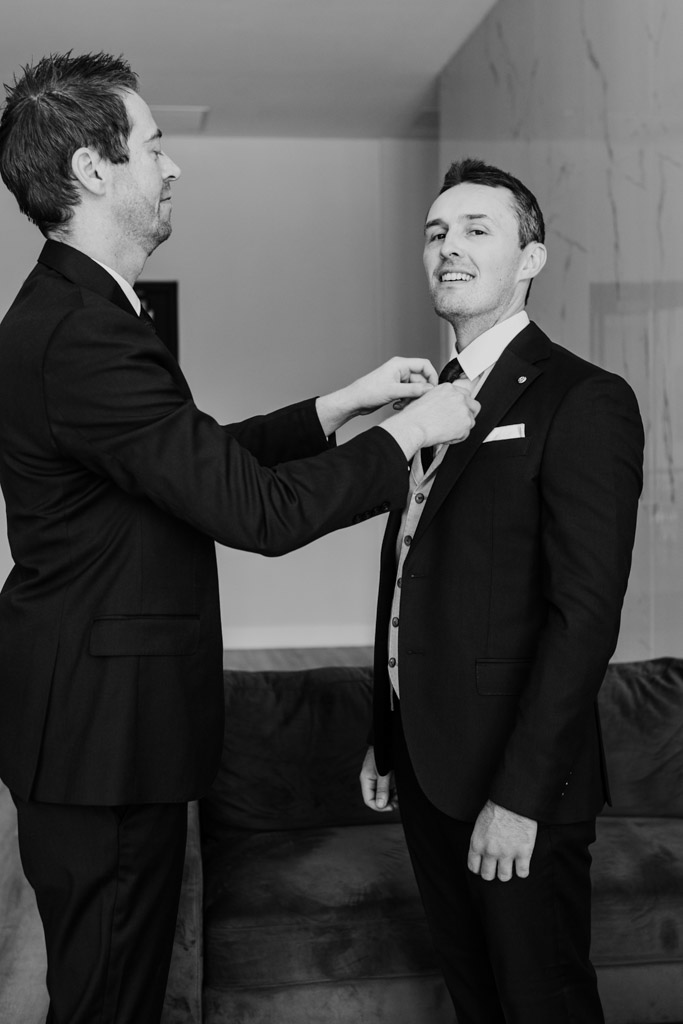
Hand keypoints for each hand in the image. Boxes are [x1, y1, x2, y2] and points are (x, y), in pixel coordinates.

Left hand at [316, 357, 437, 434]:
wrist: (355, 401)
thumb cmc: (367, 392)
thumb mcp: (393, 391)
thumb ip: (413, 390)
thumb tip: (429, 389)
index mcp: (400, 364)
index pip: (424, 365)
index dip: (431, 376)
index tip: (433, 389)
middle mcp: (400, 370)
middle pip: (421, 379)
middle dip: (419, 391)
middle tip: (416, 401)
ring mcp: (397, 380)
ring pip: (415, 388)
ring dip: (411, 398)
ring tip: (402, 404)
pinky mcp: (395, 389)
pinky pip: (408, 394)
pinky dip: (405, 401)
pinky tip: (397, 406)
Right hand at [359, 746, 397, 811]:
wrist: (387, 738)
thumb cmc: (383, 753)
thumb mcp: (383, 773)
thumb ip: (382, 789)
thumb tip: (380, 805)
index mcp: (366, 779)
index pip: (369, 800)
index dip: (379, 807)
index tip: (391, 807)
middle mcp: (370, 780)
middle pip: (376, 798)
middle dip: (386, 802)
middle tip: (397, 803)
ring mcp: (376, 777)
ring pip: (382, 793)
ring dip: (391, 797)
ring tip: (399, 796)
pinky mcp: (383, 774)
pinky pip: (387, 787)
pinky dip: (393, 791)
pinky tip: (399, 790)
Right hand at [379, 381, 479, 459]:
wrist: (413, 426)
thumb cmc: (413, 416)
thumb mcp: (426, 399)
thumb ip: (440, 400)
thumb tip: (444, 407)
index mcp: (448, 388)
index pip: (464, 394)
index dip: (461, 405)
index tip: (457, 411)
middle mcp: (458, 396)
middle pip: (473, 405)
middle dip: (467, 415)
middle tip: (458, 423)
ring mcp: (464, 409)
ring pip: (470, 421)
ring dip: (461, 428)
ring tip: (446, 432)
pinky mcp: (466, 423)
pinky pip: (465, 434)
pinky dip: (457, 438)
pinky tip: (445, 437)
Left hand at [467, 799, 537, 881]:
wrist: (513, 801)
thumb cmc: (496, 808)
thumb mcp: (480, 825)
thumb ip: (480, 841)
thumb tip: (481, 853)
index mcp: (477, 844)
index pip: (474, 867)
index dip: (479, 869)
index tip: (484, 867)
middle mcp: (490, 852)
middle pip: (488, 875)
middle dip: (492, 873)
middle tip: (497, 867)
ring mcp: (507, 854)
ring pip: (504, 877)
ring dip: (506, 873)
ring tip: (510, 866)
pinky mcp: (523, 853)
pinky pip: (522, 873)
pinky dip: (522, 871)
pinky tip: (522, 864)